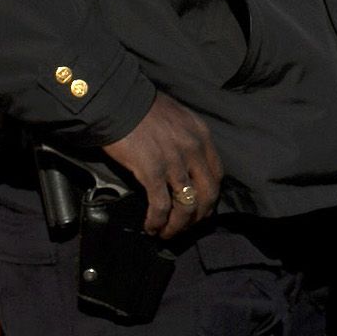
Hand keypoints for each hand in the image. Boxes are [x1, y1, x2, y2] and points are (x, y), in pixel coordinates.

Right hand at [102, 92, 223, 239]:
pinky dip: (157, 221)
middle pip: (207, 194)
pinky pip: (161, 205)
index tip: (200, 208)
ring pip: (186, 205)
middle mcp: (193, 149)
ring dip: (177, 225)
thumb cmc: (143, 109)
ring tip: (166, 233)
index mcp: (202, 136)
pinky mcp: (152, 171)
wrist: (119, 102)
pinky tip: (150, 227)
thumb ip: (186, 140)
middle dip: (198, 217)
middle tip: (186, 228)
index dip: (210, 197)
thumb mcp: (178, 119)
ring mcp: (174, 161)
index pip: (217, 174)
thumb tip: (185, 164)